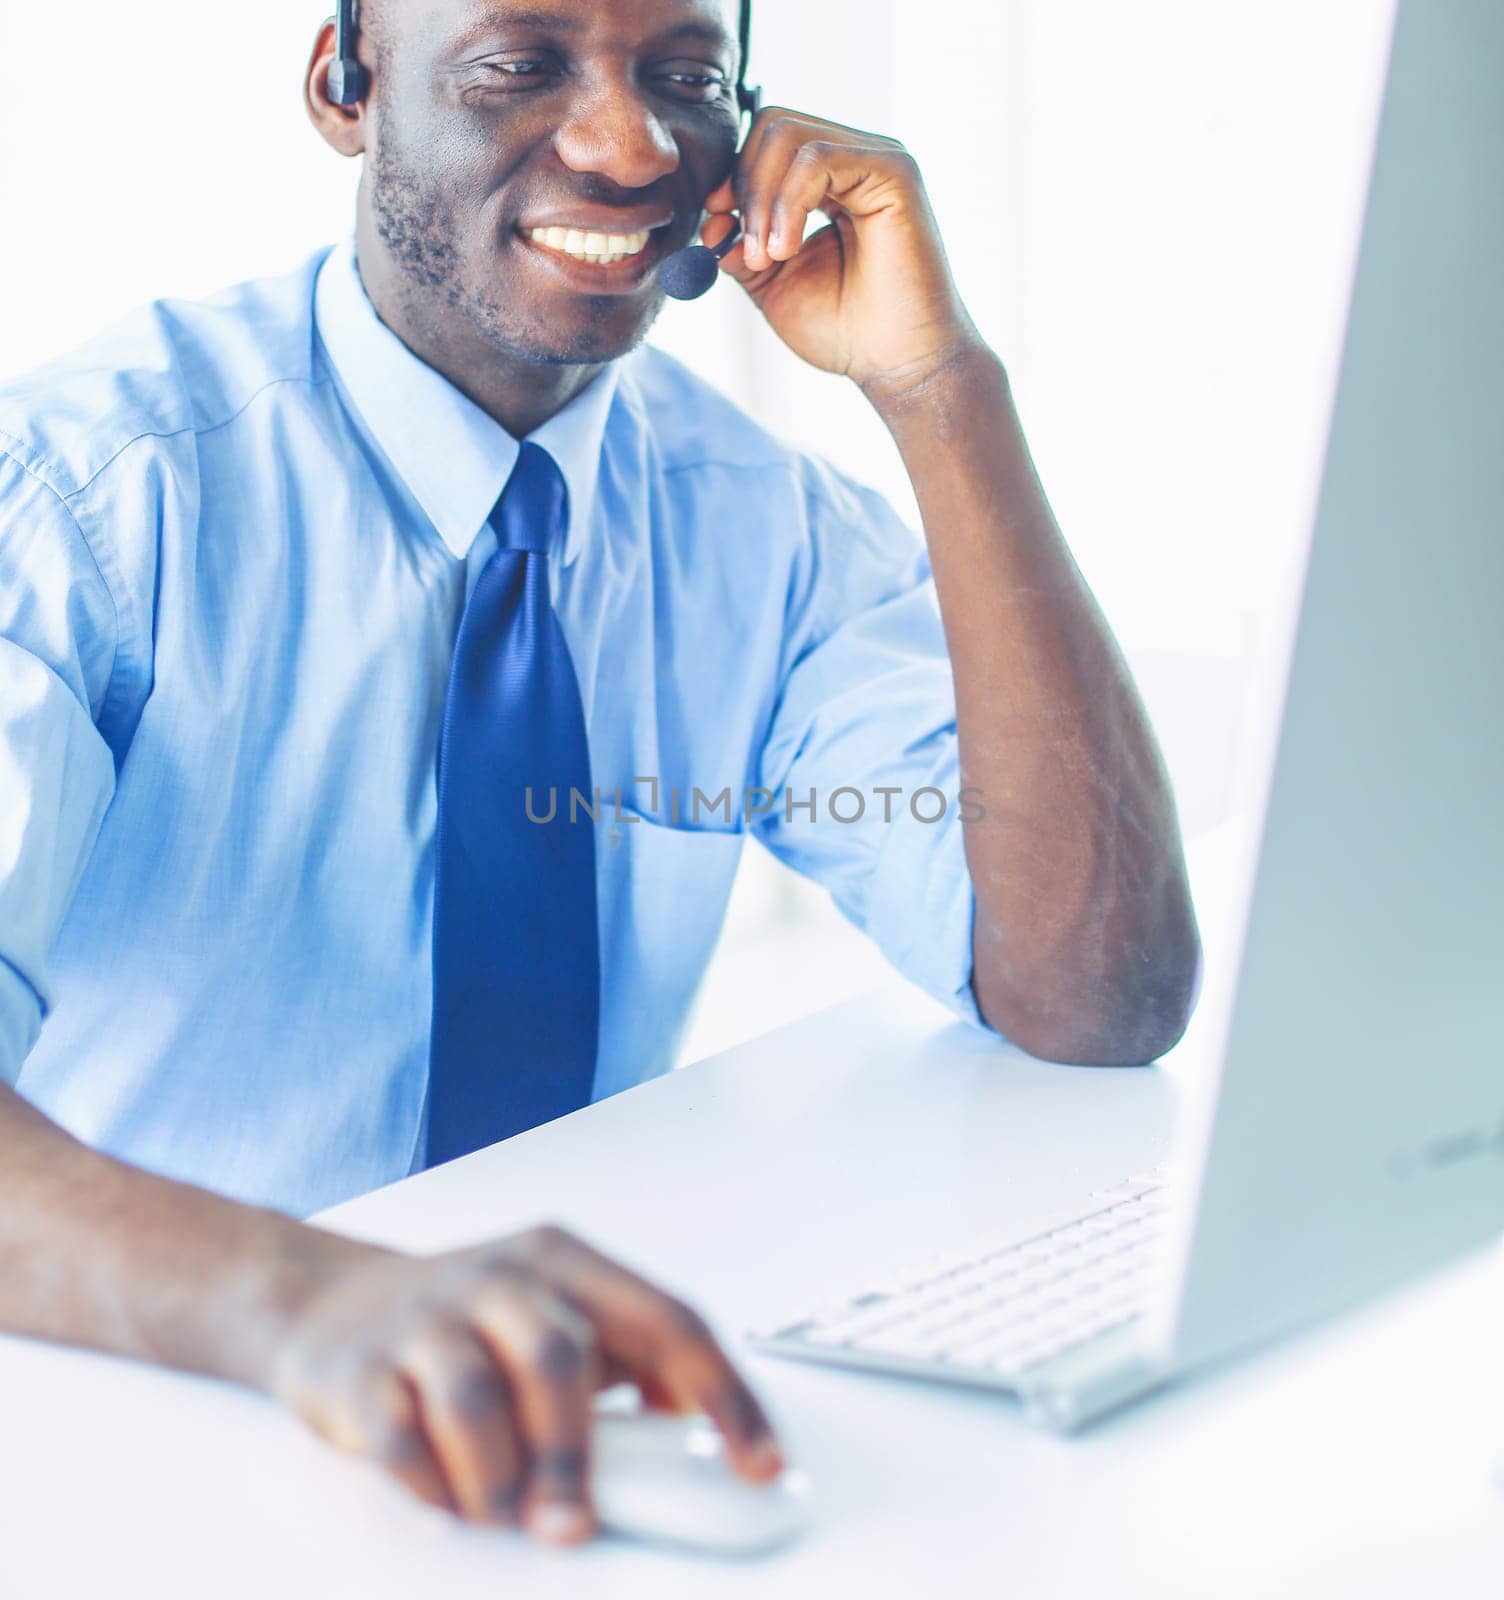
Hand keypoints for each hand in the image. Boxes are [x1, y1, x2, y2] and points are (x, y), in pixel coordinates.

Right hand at [265, 1224, 783, 1543]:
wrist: (328, 1302)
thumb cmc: (468, 1322)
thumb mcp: (552, 1317)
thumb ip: (622, 1367)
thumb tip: (695, 1444)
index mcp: (565, 1261)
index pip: (668, 1320)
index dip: (724, 1396)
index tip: (761, 1466)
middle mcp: (499, 1277)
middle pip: (560, 1355)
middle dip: (577, 1455)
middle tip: (577, 1527)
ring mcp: (425, 1318)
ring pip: (476, 1393)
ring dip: (501, 1477)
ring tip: (507, 1519)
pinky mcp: (359, 1369)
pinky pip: (397, 1435)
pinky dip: (429, 1485)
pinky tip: (444, 1502)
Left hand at [701, 107, 986, 404]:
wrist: (896, 365)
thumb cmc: (847, 332)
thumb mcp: (774, 285)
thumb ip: (740, 246)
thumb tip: (709, 217)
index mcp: (831, 182)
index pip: (767, 143)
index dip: (733, 179)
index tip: (715, 227)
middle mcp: (856, 160)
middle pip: (773, 125)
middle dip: (743, 186)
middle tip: (744, 251)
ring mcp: (877, 159)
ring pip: (788, 135)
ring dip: (761, 199)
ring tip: (765, 257)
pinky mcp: (893, 171)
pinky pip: (817, 158)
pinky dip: (788, 203)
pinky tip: (787, 249)